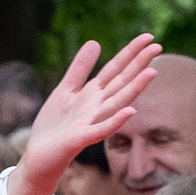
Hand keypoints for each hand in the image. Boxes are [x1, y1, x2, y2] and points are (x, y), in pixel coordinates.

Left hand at [22, 33, 163, 194]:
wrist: (38, 157)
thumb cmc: (53, 126)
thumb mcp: (65, 91)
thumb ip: (80, 69)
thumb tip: (95, 41)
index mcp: (93, 94)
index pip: (116, 69)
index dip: (131, 53)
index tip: (149, 37)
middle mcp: (97, 107)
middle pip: (121, 82)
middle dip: (138, 65)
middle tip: (158, 46)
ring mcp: (91, 123)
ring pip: (116, 103)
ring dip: (134, 89)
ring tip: (151, 72)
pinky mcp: (80, 139)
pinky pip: (100, 129)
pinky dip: (115, 121)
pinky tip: (130, 110)